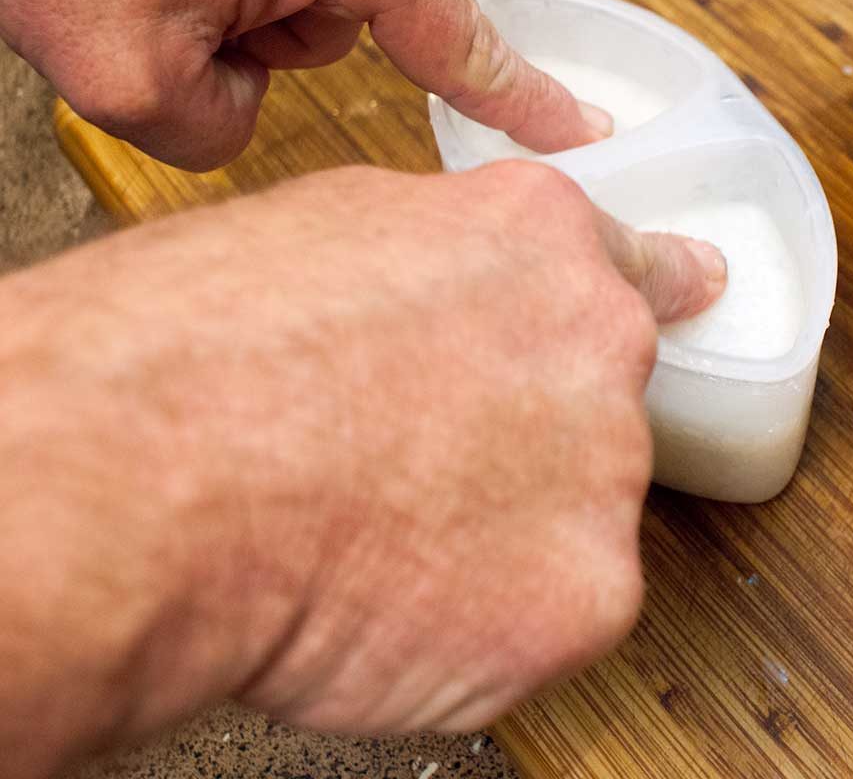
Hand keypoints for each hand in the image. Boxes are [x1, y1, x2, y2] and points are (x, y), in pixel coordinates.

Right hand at [0, 161, 723, 776]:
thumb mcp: (332, 238)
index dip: (664, 282)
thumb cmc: (201, 346)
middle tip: (416, 467)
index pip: (639, 265)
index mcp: (537, 240)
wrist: (151, 468)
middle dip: (523, 437)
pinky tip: (398, 595)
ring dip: (500, 530)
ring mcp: (604, 468)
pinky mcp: (587, 592)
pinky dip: (488, 618)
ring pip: (573, 512)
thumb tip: (462, 298)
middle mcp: (598, 342)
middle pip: (593, 404)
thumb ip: (442, 264)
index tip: (697, 286)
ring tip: (382, 529)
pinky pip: (553, 607)